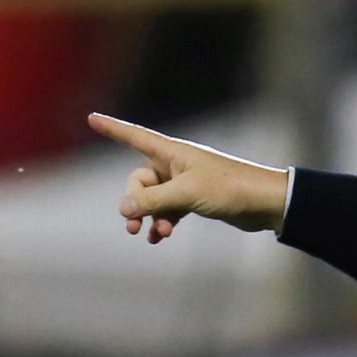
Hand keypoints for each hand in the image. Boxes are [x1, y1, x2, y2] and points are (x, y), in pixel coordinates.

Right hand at [86, 113, 290, 242]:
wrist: (265, 203)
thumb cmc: (229, 189)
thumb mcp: (186, 194)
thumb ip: (153, 201)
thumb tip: (124, 209)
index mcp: (172, 152)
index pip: (134, 136)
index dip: (113, 129)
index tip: (91, 118)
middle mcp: (176, 164)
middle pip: (139, 181)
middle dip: (135, 203)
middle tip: (133, 224)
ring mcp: (184, 183)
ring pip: (154, 199)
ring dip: (149, 216)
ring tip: (149, 234)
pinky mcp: (195, 200)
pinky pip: (168, 211)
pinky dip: (162, 223)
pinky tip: (159, 238)